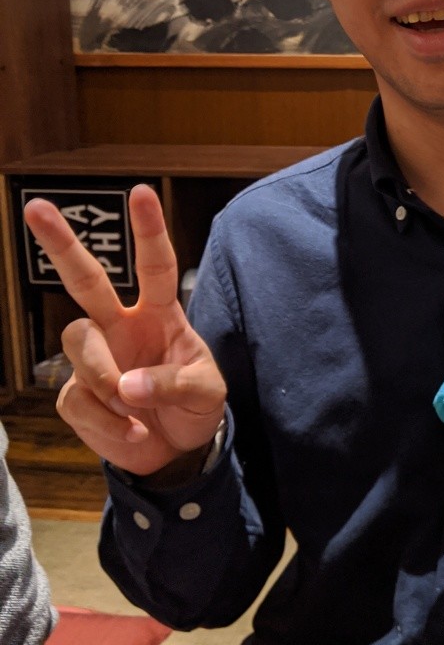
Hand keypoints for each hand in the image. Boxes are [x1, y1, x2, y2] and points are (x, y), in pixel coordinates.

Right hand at [23, 183, 225, 476]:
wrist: (176, 452)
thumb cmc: (195, 407)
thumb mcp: (206, 393)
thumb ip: (173, 383)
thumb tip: (127, 386)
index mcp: (159, 314)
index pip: (155, 265)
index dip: (149, 230)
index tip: (142, 192)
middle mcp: (120, 326)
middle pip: (85, 279)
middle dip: (61, 243)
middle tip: (36, 207)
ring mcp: (94, 357)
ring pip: (77, 342)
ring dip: (105, 376)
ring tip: (133, 408)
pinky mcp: (75, 395)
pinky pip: (78, 399)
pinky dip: (107, 422)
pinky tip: (129, 430)